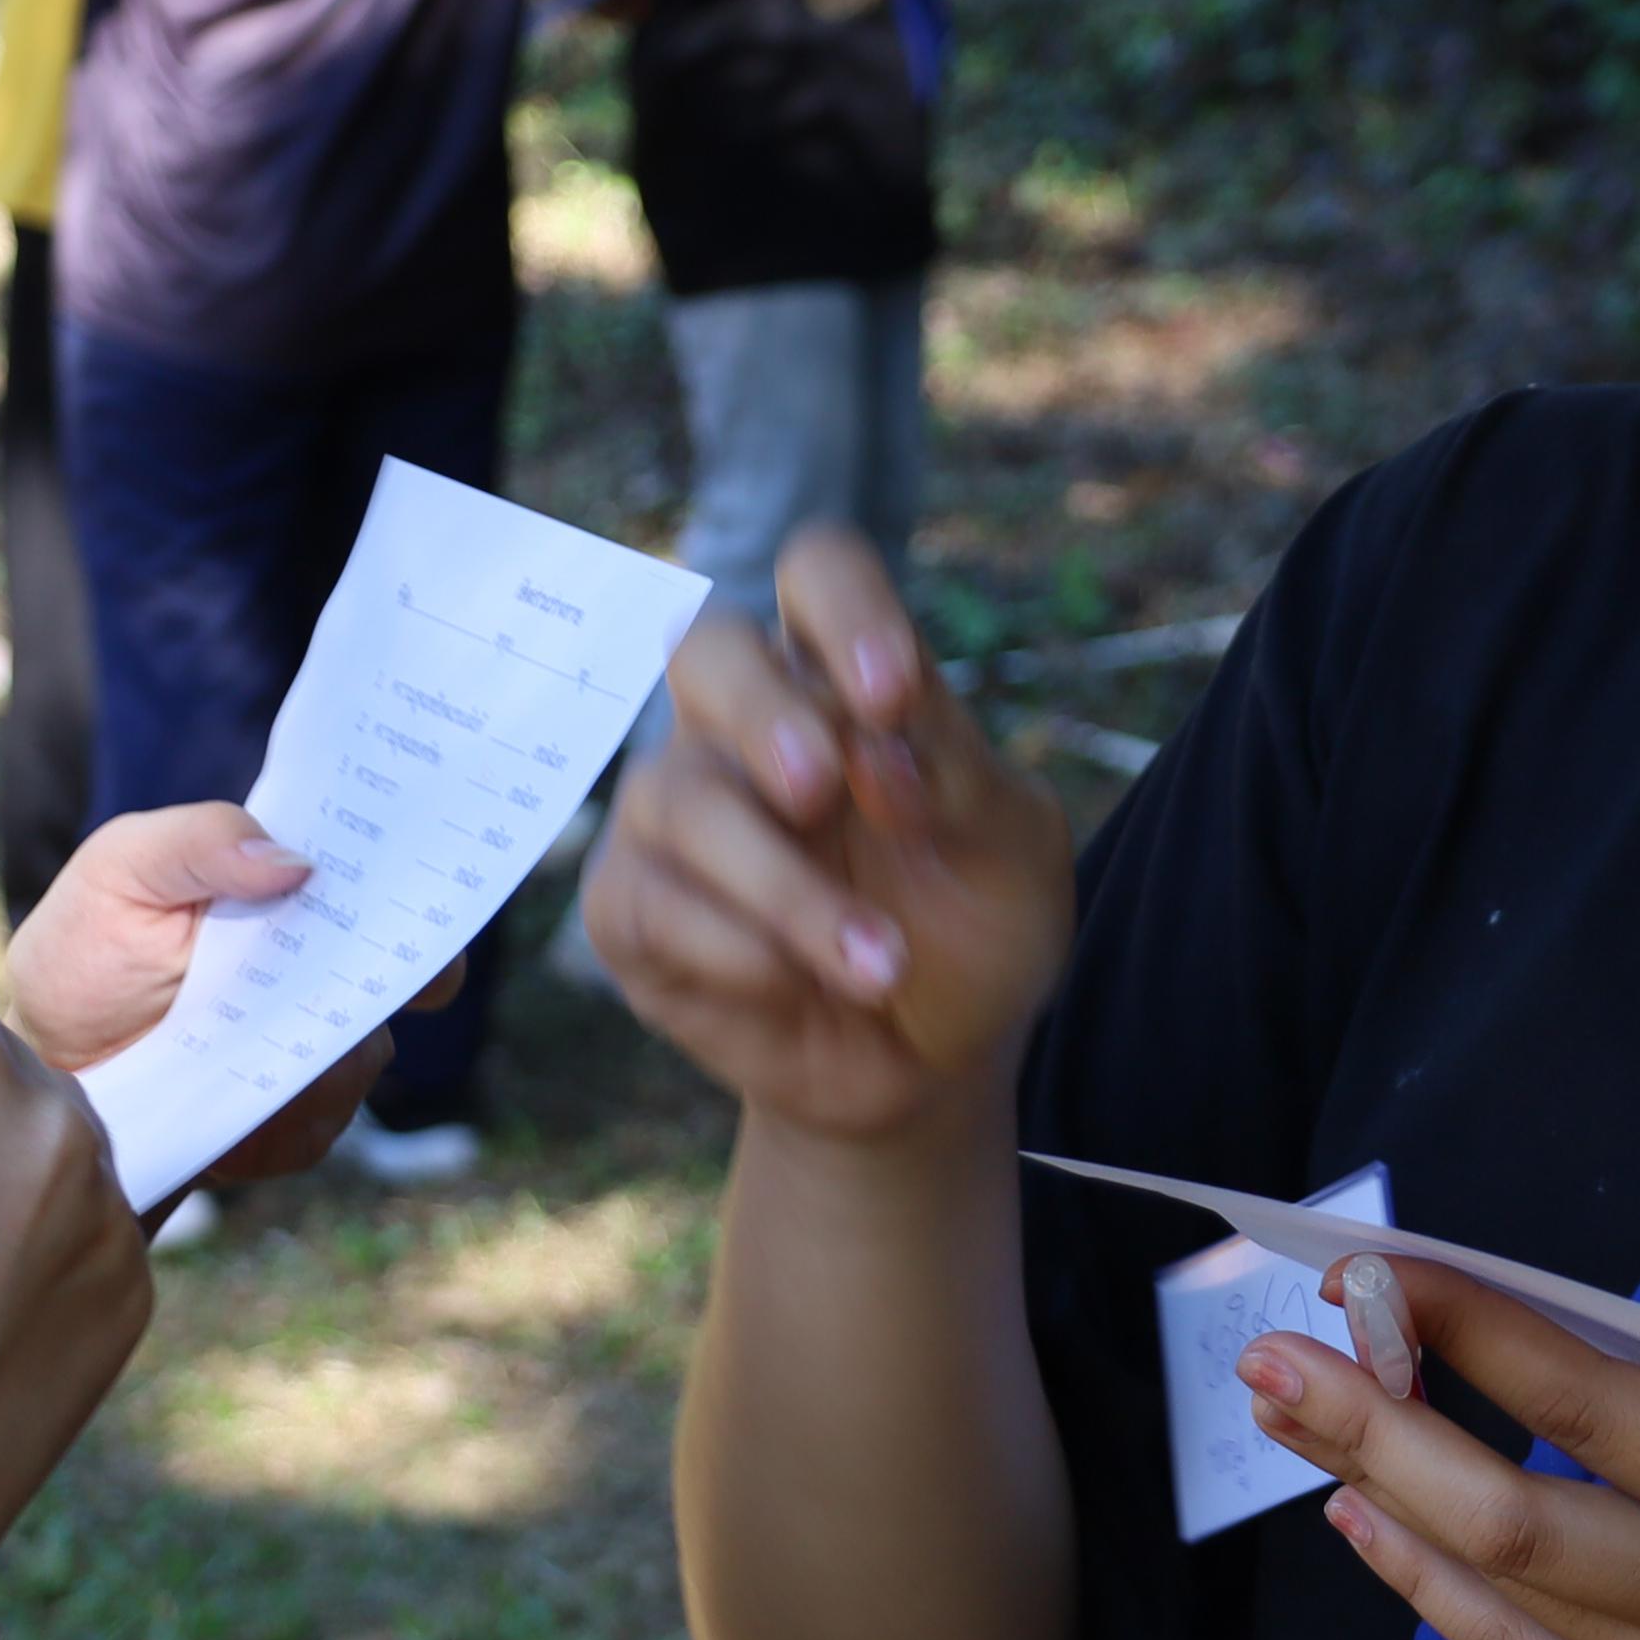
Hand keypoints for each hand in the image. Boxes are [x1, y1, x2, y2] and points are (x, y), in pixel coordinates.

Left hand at [0, 805, 431, 1183]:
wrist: (45, 1062)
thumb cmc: (86, 947)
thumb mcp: (122, 866)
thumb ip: (201, 841)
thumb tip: (295, 863)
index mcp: (300, 894)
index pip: (396, 890)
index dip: (424, 892)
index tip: (421, 894)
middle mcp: (329, 974)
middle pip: (401, 981)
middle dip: (370, 981)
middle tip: (302, 980)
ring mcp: (320, 1054)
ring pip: (358, 1059)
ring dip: (302, 1052)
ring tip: (219, 1043)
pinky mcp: (294, 1127)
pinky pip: (312, 1125)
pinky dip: (265, 1115)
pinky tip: (208, 1097)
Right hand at [579, 527, 1070, 1145]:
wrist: (932, 1065)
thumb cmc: (972, 932)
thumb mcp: (1009, 851)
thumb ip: (956, 778)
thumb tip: (872, 750)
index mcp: (844, 681)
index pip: (819, 574)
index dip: (846, 611)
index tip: (892, 695)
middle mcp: (746, 726)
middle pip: (707, 648)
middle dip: (764, 714)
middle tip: (822, 790)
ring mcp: (677, 809)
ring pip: (684, 796)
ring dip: (785, 887)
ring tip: (878, 966)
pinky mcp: (631, 904)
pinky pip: (652, 900)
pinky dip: (738, 949)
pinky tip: (797, 989)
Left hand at [1240, 1254, 1639, 1639]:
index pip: (1615, 1412)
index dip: (1496, 1337)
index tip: (1401, 1268)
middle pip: (1512, 1513)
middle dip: (1380, 1422)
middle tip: (1272, 1344)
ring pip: (1496, 1590)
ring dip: (1380, 1492)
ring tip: (1286, 1407)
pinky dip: (1433, 1597)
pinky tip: (1370, 1527)